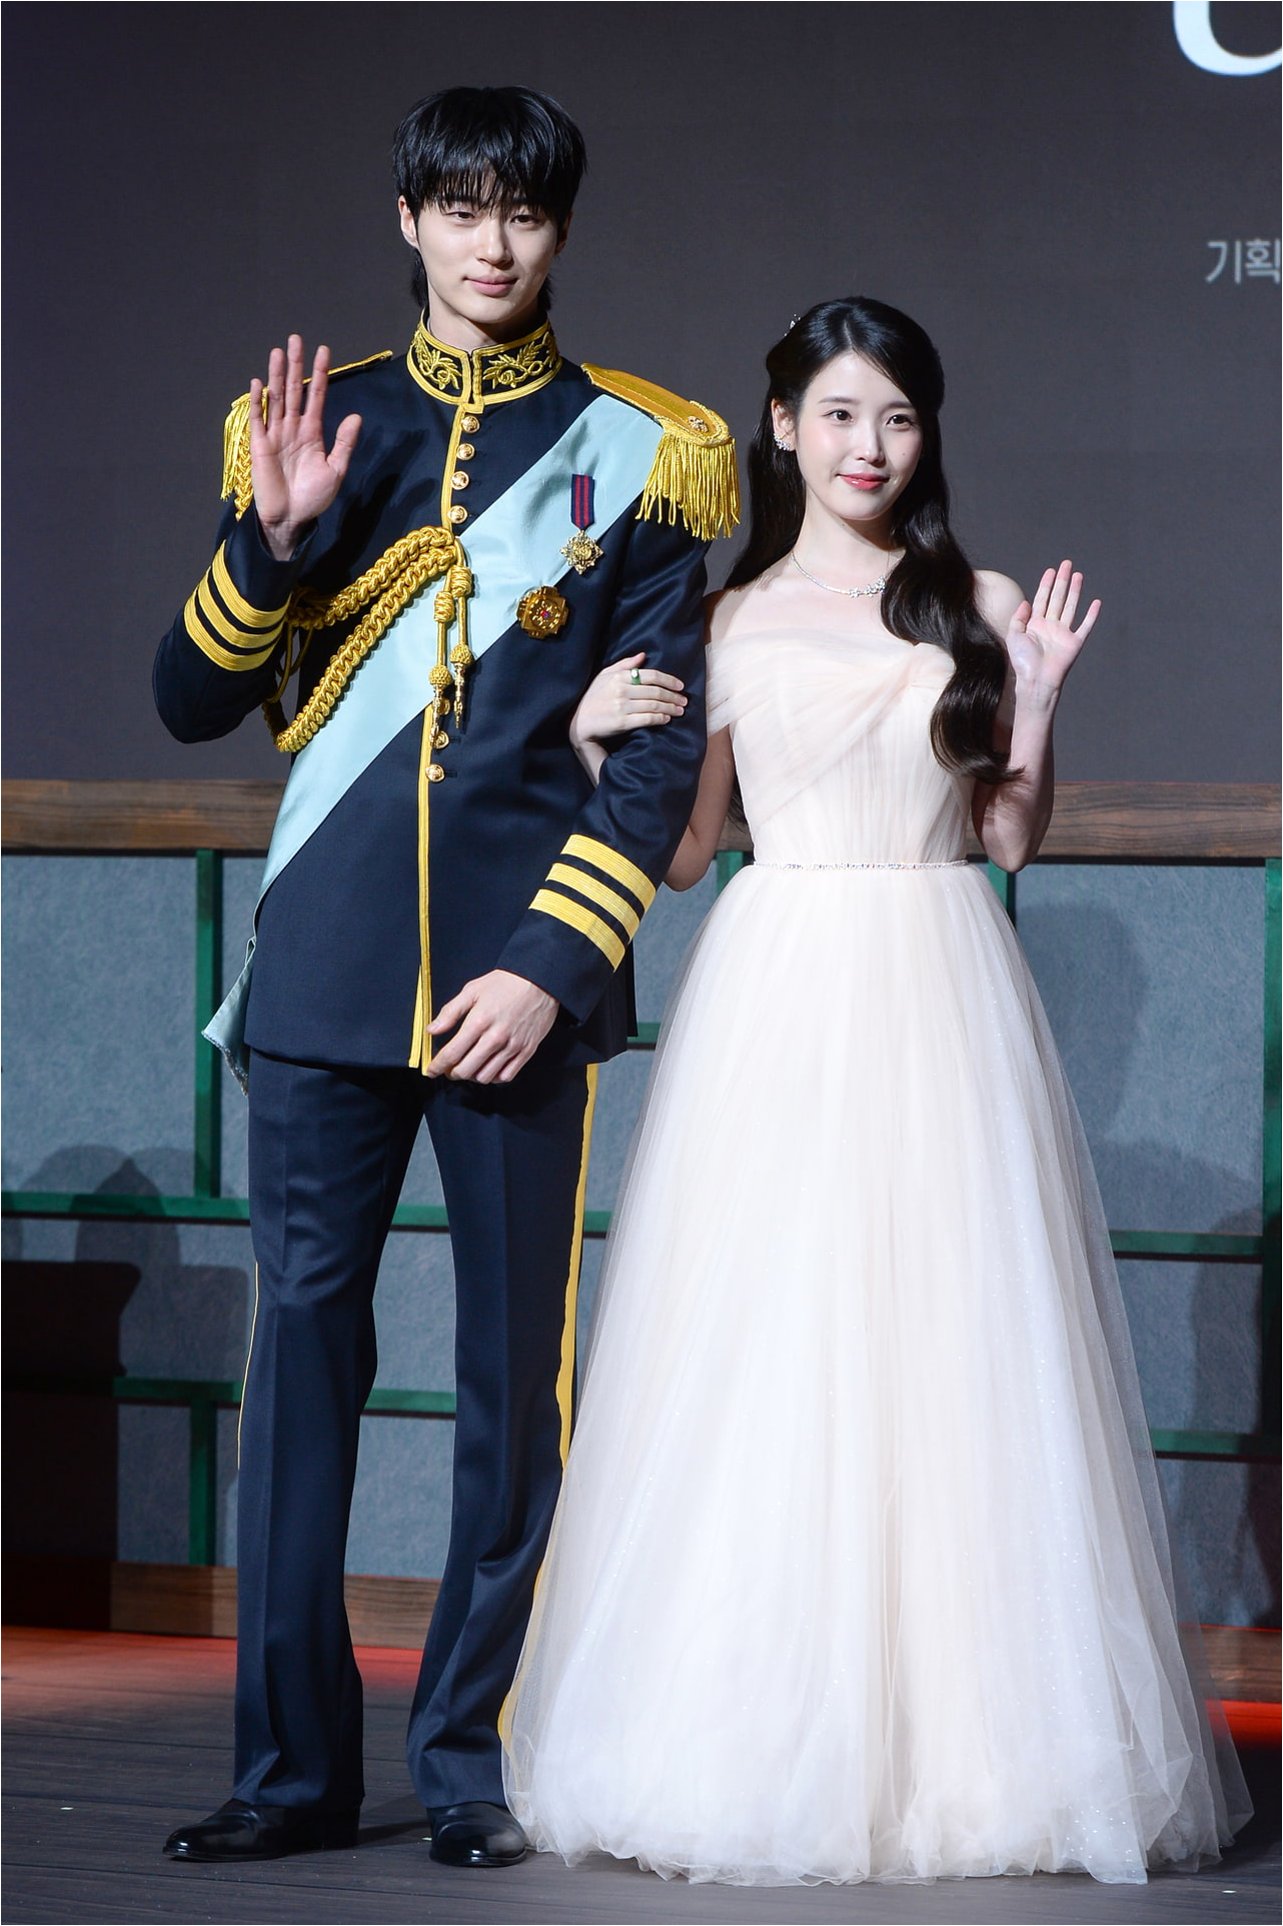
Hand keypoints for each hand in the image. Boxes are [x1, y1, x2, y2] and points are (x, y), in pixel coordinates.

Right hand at [249, 335, 361, 560]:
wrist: (292, 519)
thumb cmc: (313, 497)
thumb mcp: (335, 470)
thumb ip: (344, 443)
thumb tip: (355, 416)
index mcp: (312, 432)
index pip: (316, 396)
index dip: (319, 374)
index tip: (324, 351)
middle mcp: (293, 427)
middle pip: (294, 390)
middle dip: (296, 365)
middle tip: (296, 339)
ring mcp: (275, 434)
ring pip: (276, 398)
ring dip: (277, 375)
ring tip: (278, 352)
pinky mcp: (260, 445)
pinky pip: (258, 419)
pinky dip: (258, 401)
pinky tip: (259, 383)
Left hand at [426, 970, 558, 1082]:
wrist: (540, 980)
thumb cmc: (505, 983)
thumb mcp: (472, 990)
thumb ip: (450, 1012)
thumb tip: (432, 1030)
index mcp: (478, 1022)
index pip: (451, 1053)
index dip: (437, 1066)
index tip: (431, 1070)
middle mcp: (495, 1038)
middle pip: (466, 1070)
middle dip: (453, 1073)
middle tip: (450, 1069)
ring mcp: (512, 1047)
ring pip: (485, 1077)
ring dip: (472, 1076)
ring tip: (469, 1067)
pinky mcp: (526, 1051)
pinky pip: (507, 1076)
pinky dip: (494, 1077)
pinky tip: (489, 1068)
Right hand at [569, 652, 686, 750]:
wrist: (579, 722)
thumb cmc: (592, 697)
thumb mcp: (604, 675)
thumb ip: (625, 665)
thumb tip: (643, 655)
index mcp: (620, 677)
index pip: (651, 676)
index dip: (669, 680)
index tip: (680, 686)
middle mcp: (622, 690)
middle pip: (656, 691)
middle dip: (673, 696)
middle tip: (684, 701)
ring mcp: (622, 706)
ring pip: (654, 705)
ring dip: (670, 708)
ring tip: (680, 711)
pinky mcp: (622, 722)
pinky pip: (646, 719)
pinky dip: (660, 718)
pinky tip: (667, 719)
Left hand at [1004, 560, 1100, 708]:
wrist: (1035, 680)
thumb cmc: (1023, 662)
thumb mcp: (1013, 636)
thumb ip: (1018, 617)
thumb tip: (1026, 601)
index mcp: (1036, 624)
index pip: (1042, 599)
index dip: (1046, 584)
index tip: (1051, 570)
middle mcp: (1051, 626)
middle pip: (1058, 598)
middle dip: (1062, 581)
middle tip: (1067, 564)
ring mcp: (1064, 633)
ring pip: (1071, 606)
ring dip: (1075, 591)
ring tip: (1078, 575)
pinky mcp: (1075, 642)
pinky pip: (1085, 626)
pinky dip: (1092, 615)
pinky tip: (1096, 602)